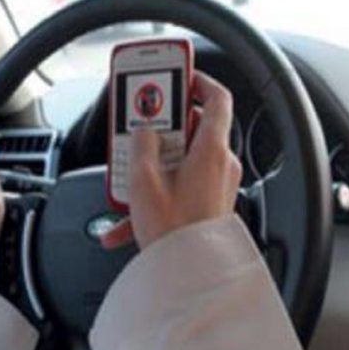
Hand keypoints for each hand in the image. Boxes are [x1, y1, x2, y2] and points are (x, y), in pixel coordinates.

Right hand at [102, 71, 241, 249]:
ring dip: (155, 163)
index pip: (218, 98)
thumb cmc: (176, 233)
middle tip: (141, 125)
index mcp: (211, 151)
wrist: (189, 274)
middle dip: (164, 126)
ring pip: (183, 158)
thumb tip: (144, 131)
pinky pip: (181, 184)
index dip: (199, 81)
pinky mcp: (208, 201)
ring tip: (130, 176)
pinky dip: (157, 192)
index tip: (179, 74)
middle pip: (193, 127)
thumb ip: (143, 146)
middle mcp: (220, 163)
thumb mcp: (146, 182)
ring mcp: (216, 183)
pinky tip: (127, 216)